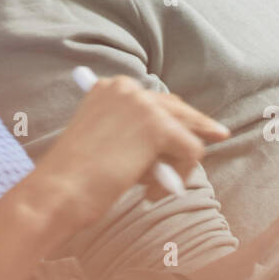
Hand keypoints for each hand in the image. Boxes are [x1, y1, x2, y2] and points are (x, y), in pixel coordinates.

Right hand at [36, 76, 229, 228]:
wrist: (59, 189)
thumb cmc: (75, 175)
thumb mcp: (103, 141)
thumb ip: (133, 133)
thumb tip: (176, 141)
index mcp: (109, 87)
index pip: (155, 100)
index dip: (176, 116)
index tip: (196, 125)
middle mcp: (127, 88)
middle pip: (178, 108)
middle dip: (198, 125)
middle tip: (219, 134)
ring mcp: (144, 105)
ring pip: (187, 131)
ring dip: (179, 162)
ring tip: (157, 188)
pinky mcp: (158, 126)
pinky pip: (191, 151)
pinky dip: (181, 175)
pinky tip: (154, 192)